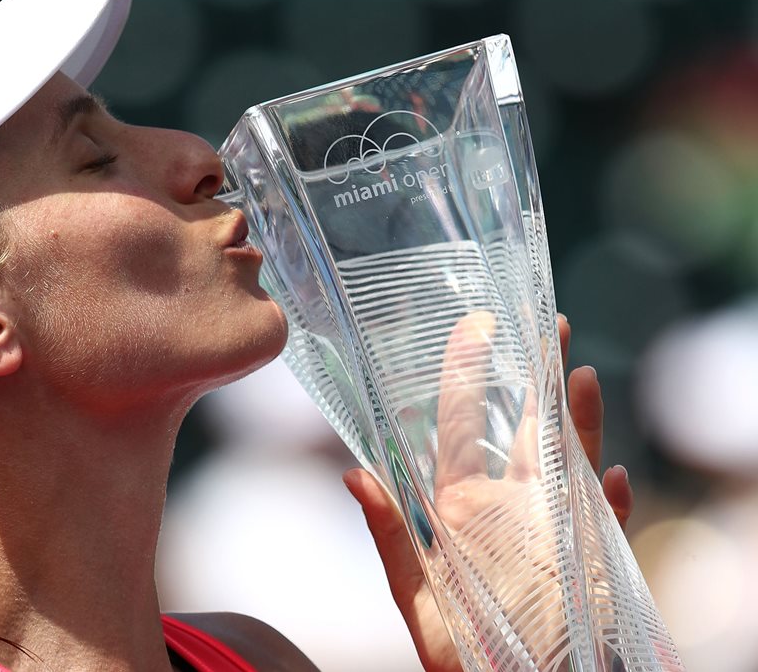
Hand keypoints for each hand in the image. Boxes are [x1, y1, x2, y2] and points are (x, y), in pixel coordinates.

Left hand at [344, 314, 633, 671]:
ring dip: (579, 422)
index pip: (463, 427)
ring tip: (581, 376)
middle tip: (548, 323)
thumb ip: (392, 536)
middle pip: (528, 428)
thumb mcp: (416, 595)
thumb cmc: (454, 650)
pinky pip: (605, 526)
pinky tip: (610, 477)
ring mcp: (554, 530)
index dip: (467, 376)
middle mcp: (511, 507)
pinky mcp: (591, 563)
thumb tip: (354, 475)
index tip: (474, 326)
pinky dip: (608, 504)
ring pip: (571, 461)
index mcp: (463, 506)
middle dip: (538, 376)